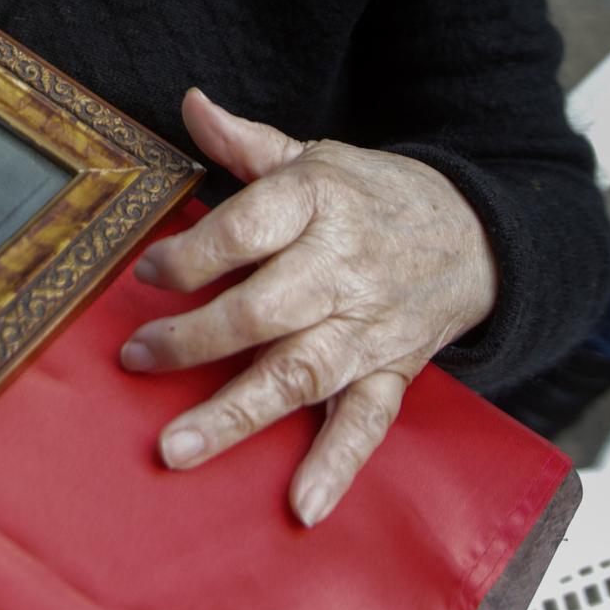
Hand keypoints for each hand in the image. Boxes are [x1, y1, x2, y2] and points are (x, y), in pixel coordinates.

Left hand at [120, 88, 497, 525]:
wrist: (473, 234)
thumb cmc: (371, 195)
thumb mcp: (313, 157)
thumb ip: (246, 143)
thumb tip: (190, 104)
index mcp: (319, 203)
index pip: (246, 230)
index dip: (192, 255)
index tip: (148, 273)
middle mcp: (341, 268)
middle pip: (263, 311)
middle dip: (194, 339)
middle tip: (135, 358)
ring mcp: (367, 328)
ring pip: (299, 374)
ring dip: (236, 414)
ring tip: (175, 448)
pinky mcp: (390, 373)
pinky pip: (365, 423)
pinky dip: (336, 466)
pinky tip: (301, 506)